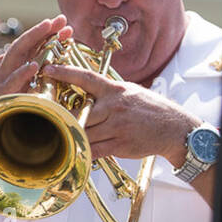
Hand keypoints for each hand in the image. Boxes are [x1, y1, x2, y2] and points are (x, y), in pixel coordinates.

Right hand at [0, 15, 72, 104]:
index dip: (48, 33)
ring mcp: (1, 79)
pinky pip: (11, 82)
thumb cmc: (14, 107)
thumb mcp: (30, 87)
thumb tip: (62, 53)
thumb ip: (42, 71)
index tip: (66, 25)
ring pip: (15, 53)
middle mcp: (6, 67)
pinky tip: (33, 66)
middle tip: (60, 19)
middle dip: (42, 29)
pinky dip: (21, 73)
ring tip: (47, 28)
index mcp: (14, 65)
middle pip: (24, 43)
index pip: (31, 44)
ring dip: (32, 39)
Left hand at [39, 63, 198, 164]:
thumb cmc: (151, 109)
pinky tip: (78, 151)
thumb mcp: (130, 91)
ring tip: (60, 135)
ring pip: (84, 132)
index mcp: (115, 90)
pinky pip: (94, 149)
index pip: (86, 78)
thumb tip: (86, 88)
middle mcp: (113, 107)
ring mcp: (116, 126)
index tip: (48, 69)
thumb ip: (108, 92)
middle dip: (63, 115)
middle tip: (47, 116)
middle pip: (79, 111)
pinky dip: (83, 151)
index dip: (65, 73)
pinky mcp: (119, 144)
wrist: (174, 129)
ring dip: (72, 135)